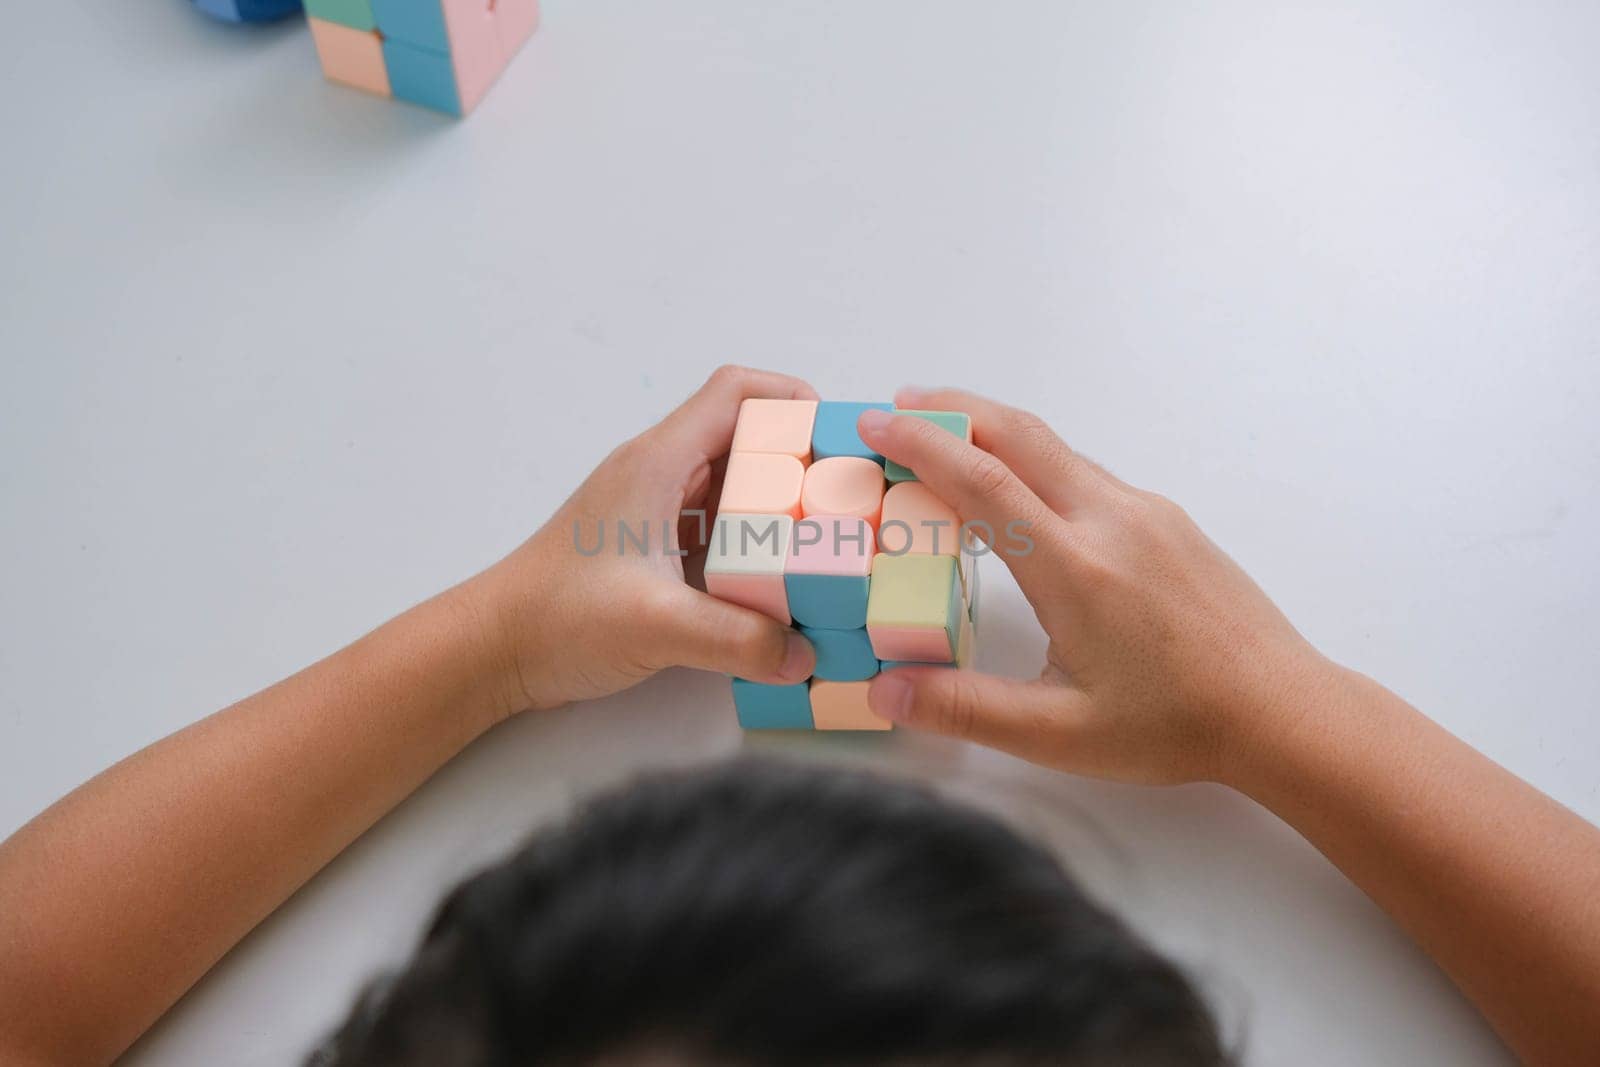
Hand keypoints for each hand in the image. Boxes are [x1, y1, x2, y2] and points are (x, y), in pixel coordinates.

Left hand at [472, 366, 817, 715]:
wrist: (490, 649)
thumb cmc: (554, 618)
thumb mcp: (655, 627)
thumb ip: (736, 639)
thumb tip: (804, 654)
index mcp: (656, 464)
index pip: (735, 394)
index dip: (792, 400)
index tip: (838, 439)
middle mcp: (657, 476)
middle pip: (744, 438)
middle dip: (800, 462)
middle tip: (848, 500)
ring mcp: (652, 511)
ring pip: (732, 486)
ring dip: (778, 506)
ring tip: (829, 540)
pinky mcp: (650, 549)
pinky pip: (716, 528)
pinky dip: (752, 543)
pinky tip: (781, 581)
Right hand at [859, 388, 1336, 785]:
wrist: (1282, 710)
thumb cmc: (1174, 726)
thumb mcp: (1060, 735)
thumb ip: (967, 708)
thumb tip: (885, 690)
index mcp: (1075, 567)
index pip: (982, 480)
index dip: (921, 445)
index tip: (874, 425)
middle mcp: (1110, 520)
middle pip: (1017, 434)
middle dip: (951, 410)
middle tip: (896, 409)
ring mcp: (1145, 512)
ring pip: (1055, 449)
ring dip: (992, 433)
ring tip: (946, 443)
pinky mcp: (1168, 521)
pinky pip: (1086, 472)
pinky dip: (1033, 462)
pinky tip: (1019, 497)